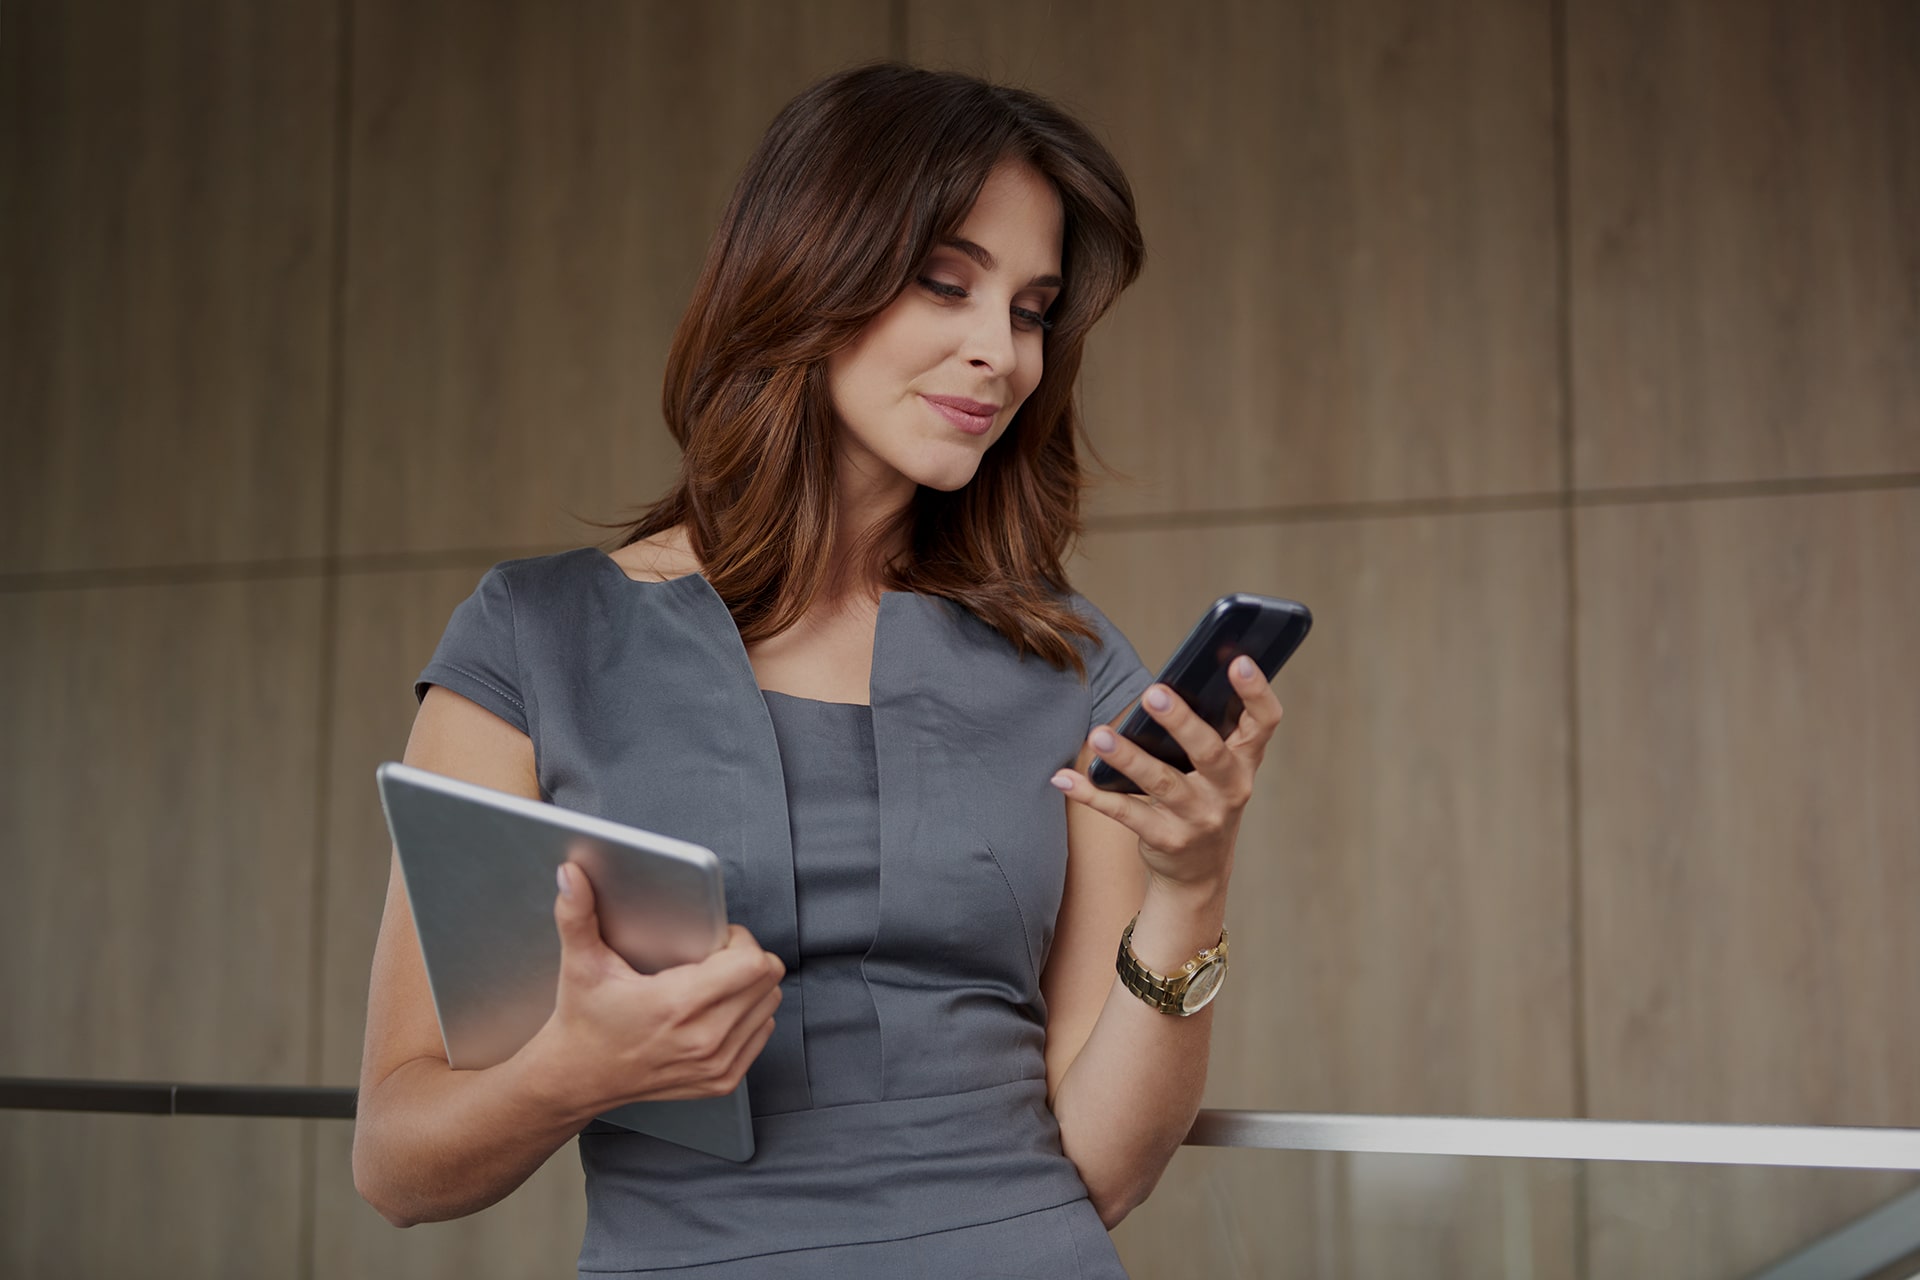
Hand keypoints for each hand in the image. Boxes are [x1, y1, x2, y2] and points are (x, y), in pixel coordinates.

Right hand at [531, 862, 783, 1114]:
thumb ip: (576, 914)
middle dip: (747, 959)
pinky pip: (762, 1033)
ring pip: (769, 1005)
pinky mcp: (723, 1080)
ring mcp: (716, 1064)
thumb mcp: (581, 964)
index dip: (739, 941)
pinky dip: (749, 1016)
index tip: (715, 939)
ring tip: (715, 983)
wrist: (578, 1078)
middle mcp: (703, 1039)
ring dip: (750, 988)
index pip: (752, 963)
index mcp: (676, 1006)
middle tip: (714, 958)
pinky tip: (717, 1010)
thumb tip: (571, 874)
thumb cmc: (585, 1019)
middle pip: (768, 981)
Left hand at [1051, 656, 1282, 894]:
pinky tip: (1064, 779)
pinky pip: (1125, 813)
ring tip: (1099, 736)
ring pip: (1162, 783)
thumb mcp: (1217, 769)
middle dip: (1181, 721)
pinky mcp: (1167, 840)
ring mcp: (1200, 818)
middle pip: (1209, 751)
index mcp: (1245, 761)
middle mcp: (1230, 790)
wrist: (1199, 872)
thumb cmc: (1203, 798)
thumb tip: (1161, 685)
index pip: (1264, 722)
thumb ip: (1204, 731)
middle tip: (1153, 693)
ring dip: (1128, 757)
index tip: (1239, 661)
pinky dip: (1092, 795)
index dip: (1256, 691)